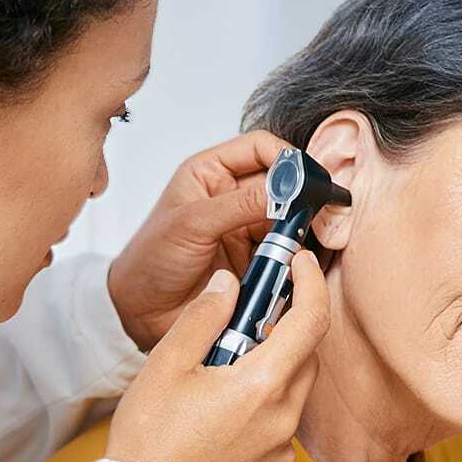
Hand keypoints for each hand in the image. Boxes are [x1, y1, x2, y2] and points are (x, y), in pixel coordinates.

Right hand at [105, 250, 328, 461]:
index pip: (312, 320)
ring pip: (292, 392)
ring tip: (222, 370)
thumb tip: (230, 284)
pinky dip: (263, 408)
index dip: (311, 283)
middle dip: (284, 328)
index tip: (300, 263)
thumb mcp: (166, 365)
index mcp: (262, 385)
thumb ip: (204, 317)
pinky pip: (280, 426)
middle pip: (305, 356)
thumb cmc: (148, 438)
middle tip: (245, 317)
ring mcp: (282, 451)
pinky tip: (223, 414)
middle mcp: (283, 419)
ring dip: (272, 370)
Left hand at [108, 130, 292, 351]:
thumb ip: (240, 204)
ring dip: (299, 228)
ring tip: (300, 241)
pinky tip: (294, 262)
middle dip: (302, 195)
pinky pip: (286, 250)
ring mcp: (246, 228)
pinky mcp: (256, 259)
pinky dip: (295, 255)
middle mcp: (232, 196)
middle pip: (282, 182)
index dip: (286, 157)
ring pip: (289, 217)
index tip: (305, 178)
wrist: (142, 313)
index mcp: (211, 173)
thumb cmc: (149, 261)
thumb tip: (284, 188)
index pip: (260, 148)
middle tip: (319, 211)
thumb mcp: (191, 224)